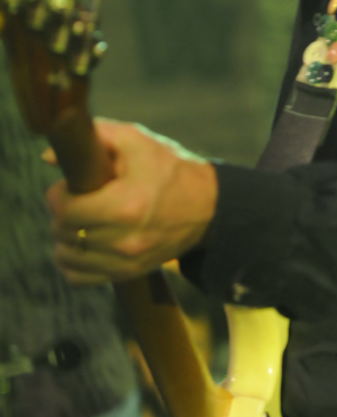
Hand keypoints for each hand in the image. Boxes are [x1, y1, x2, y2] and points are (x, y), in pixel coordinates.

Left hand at [45, 118, 217, 283]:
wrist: (207, 207)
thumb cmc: (170, 168)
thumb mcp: (138, 142)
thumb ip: (97, 138)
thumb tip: (49, 156)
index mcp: (126, 205)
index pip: (67, 210)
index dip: (57, 196)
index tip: (66, 186)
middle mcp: (125, 239)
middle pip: (64, 233)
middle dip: (60, 214)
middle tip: (73, 199)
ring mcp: (126, 261)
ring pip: (66, 258)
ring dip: (63, 238)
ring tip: (77, 221)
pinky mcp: (128, 273)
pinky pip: (79, 278)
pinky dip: (71, 262)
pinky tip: (80, 244)